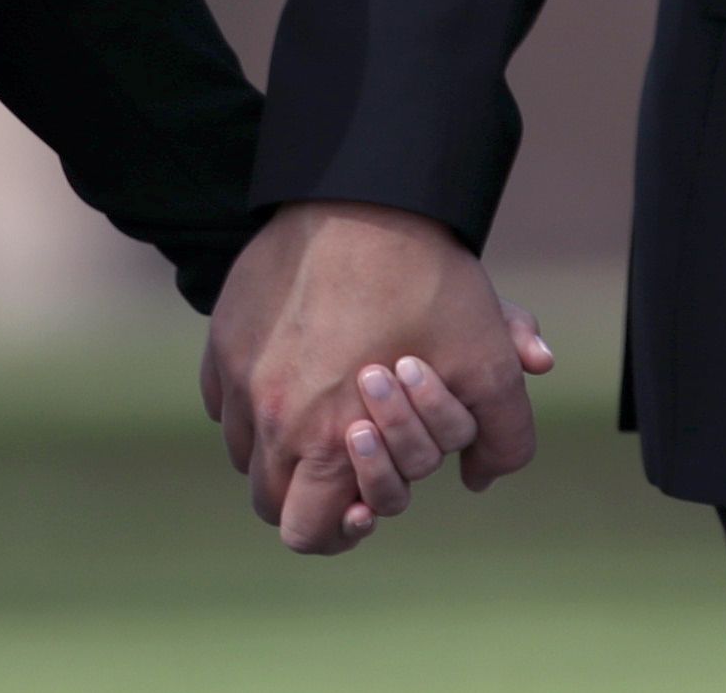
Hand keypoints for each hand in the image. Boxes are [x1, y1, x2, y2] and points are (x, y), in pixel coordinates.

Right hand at [200, 199, 553, 551]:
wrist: (365, 194)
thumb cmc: (426, 281)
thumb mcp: (489, 361)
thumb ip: (503, 435)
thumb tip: (480, 477)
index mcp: (322, 440)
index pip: (303, 531)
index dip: (336, 529)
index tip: (362, 502)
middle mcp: (267, 417)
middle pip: (268, 497)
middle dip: (310, 490)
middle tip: (351, 453)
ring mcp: (237, 374)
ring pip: (245, 447)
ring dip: (282, 444)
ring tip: (329, 405)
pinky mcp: (222, 335)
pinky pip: (224, 395)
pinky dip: (256, 397)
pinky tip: (300, 364)